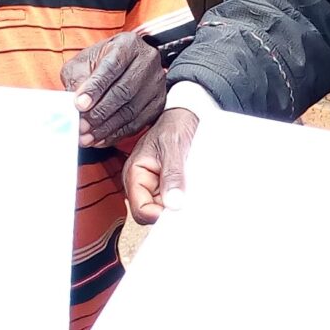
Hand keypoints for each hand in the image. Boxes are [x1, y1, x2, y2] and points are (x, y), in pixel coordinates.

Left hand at [62, 32, 167, 147]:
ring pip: (131, 110)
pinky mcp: (158, 102)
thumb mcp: (84, 62)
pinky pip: (138, 123)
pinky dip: (117, 134)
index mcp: (127, 45)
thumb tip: (71, 103)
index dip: (95, 88)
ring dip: (106, 128)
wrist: (125, 65)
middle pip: (123, 91)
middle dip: (99, 113)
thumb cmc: (101, 62)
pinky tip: (101, 138)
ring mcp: (156, 83)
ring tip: (87, 137)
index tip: (79, 104)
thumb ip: (77, 79)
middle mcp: (147, 61)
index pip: (111, 67)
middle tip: (80, 126)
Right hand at [123, 105, 197, 222]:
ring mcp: (156, 185)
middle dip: (170, 211)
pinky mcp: (170, 184)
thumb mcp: (173, 146)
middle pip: (152, 213)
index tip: (178, 211)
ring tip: (192, 192)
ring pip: (166, 208)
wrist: (185, 114)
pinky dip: (185, 199)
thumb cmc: (174, 124)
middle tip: (189, 203)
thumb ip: (172, 175)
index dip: (158, 215)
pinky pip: (175, 200)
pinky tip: (194, 191)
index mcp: (135, 174)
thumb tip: (173, 203)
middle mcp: (143, 183)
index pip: (140, 209)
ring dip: (180, 205)